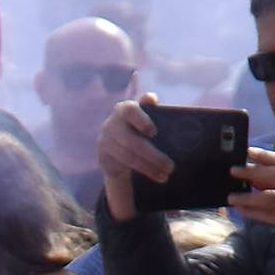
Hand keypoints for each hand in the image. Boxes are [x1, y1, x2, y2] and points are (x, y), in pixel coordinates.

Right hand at [98, 95, 172, 219]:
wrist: (117, 145)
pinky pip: (123, 167)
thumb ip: (150, 108)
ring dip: (149, 168)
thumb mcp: (146, 115)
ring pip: (128, 158)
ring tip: (165, 174)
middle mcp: (110, 124)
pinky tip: (157, 176)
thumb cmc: (139, 126)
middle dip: (153, 156)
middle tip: (171, 166)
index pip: (129, 111)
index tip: (154, 132)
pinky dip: (143, 172)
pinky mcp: (103, 158)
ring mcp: (104, 142)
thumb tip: (150, 97)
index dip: (142, 121)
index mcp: (122, 109)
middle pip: (131, 142)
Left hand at [228, 149, 274, 257]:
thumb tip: (249, 170)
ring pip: (270, 197)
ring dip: (248, 196)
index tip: (247, 151)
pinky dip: (252, 211)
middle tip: (234, 171)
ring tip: (231, 196)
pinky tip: (240, 209)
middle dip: (253, 172)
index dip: (265, 155)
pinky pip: (268, 215)